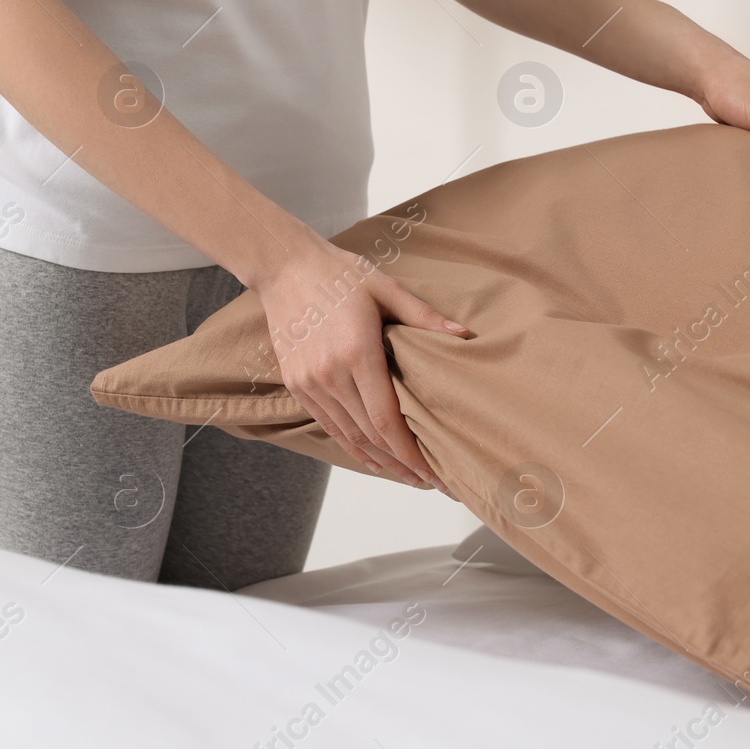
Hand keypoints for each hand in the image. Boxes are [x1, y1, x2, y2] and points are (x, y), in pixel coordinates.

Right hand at [253, 238, 467, 497]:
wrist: (284, 267)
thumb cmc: (339, 274)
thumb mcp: (386, 289)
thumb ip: (425, 317)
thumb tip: (465, 334)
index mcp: (357, 353)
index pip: (388, 421)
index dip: (412, 454)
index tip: (434, 474)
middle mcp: (330, 375)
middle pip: (370, 436)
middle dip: (402, 464)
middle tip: (430, 481)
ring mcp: (309, 382)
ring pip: (349, 436)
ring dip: (379, 460)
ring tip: (407, 476)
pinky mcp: (295, 384)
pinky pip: (328, 424)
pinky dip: (351, 446)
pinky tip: (371, 456)